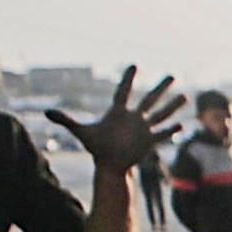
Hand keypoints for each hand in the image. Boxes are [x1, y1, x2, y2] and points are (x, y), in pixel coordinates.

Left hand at [52, 65, 177, 176]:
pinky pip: (162, 134)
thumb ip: (66, 121)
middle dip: (161, 88)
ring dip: (172, 106)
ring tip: (185, 96)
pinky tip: (181, 125)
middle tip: (172, 76)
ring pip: (161, 115)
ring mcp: (143, 129)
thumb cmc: (96, 147)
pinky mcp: (149, 142)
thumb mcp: (81, 132)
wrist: (108, 165)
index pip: (124, 91)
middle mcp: (134, 118)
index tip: (135, 65)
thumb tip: (46, 112)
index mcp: (118, 112)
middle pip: (149, 99)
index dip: (128, 78)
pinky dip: (171, 130)